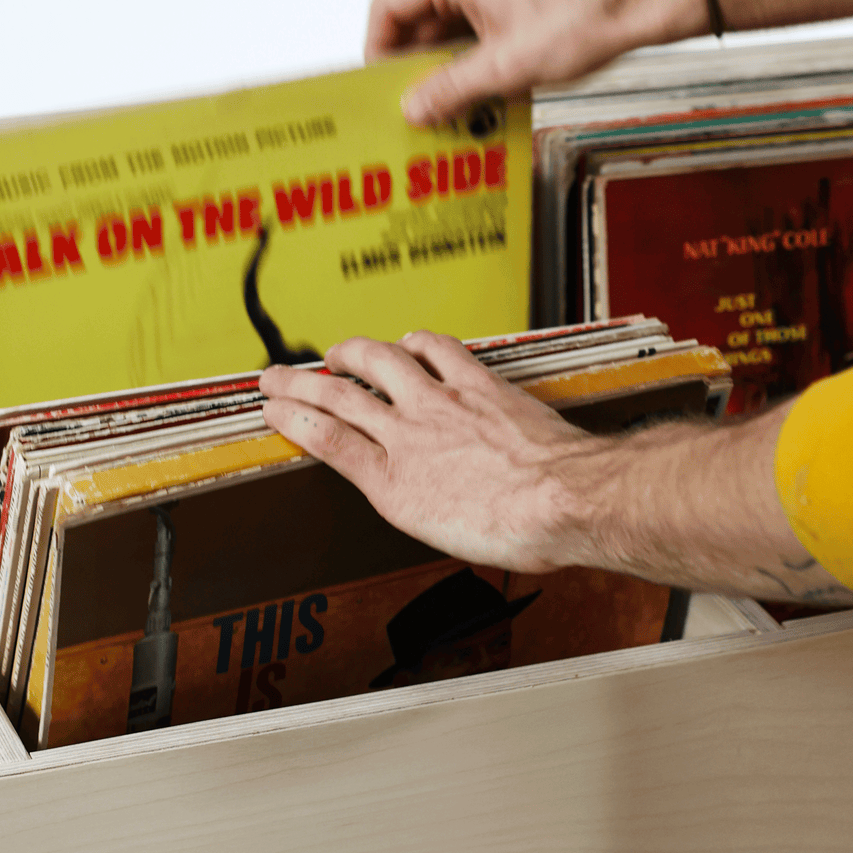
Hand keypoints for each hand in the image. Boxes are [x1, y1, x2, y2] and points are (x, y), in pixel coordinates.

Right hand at [259, 330, 603, 571]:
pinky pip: (437, 350)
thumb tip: (390, 484)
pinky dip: (416, 343)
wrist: (563, 503)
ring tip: (336, 352)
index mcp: (392, 484)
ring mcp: (442, 405)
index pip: (326, 440)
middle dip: (298, 383)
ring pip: (379, 363)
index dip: (292, 419)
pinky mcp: (478, 384)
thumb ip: (405, 499)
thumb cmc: (512, 531)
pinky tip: (410, 342)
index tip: (272, 410)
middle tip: (275, 376)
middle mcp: (409, 436)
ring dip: (350, 352)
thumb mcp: (437, 534)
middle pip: (338, 397)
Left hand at [261, 332, 852, 604]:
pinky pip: (336, 437)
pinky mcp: (393, 474)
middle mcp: (440, 402)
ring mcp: (412, 434)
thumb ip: (548, 442)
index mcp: (481, 391)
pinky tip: (279, 418)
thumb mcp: (563, 449)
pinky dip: (303, 423)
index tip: (383, 350)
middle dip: (337, 358)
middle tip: (311, 360)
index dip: (397, 351)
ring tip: (275, 383)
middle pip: (375, 361)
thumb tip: (576, 462)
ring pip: (343, 391)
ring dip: (304, 383)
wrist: (569, 501)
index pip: (428, 353)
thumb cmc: (577, 487)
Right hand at [366, 0, 703, 124]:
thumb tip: (412, 109)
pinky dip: (467, 73)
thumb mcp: (508, 66)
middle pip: (414, 25)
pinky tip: (473, 106)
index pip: (390, 7)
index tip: (380, 90)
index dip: (376, 51)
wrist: (636, 11)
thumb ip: (453, 89)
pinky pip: (471, 42)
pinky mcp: (509, 10)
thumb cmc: (583, 21)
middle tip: (408, 113)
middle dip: (409, 71)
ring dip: (441, 77)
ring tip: (441, 117)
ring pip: (444, 38)